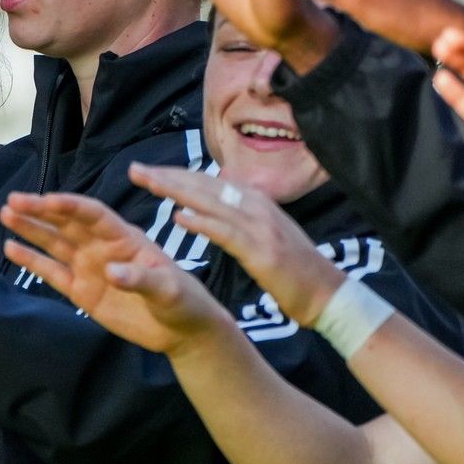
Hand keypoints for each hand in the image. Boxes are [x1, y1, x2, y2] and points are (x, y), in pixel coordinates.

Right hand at [0, 192, 225, 353]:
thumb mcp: (169, 289)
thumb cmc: (183, 301)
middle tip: (13, 200)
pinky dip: (31, 261)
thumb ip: (140, 278)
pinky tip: (11, 248)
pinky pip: (52, 273)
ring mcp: (89, 268)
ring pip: (54, 244)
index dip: (70, 206)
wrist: (182, 331)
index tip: (47, 200)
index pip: (93, 215)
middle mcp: (101, 247)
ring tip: (6, 214)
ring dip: (31, 229)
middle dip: (40, 211)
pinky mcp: (81, 291)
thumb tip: (110, 271)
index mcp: (124, 237)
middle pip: (66, 224)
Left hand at [127, 163, 344, 326]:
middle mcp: (257, 206)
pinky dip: (203, 223)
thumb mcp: (266, 229)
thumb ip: (241, 207)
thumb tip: (218, 184)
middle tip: (135, 170)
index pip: (207, 180)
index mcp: (255, 200)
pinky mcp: (262, 251)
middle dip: (167, 176)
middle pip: (204, 185)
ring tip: (147, 183)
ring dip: (177, 191)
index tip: (147, 170)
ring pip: (211, 202)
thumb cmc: (294, 266)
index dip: (176, 174)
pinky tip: (179, 218)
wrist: (328, 293)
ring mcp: (260, 227)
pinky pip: (227, 233)